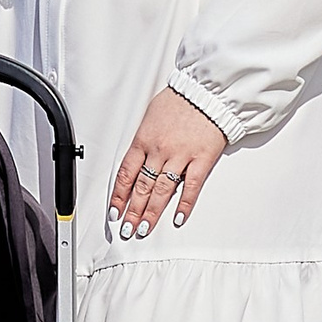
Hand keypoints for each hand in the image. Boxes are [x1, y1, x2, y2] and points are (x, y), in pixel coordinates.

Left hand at [107, 87, 226, 238]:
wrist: (206, 92)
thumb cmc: (179, 100)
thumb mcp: (150, 115)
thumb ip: (144, 140)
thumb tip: (137, 159)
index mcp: (143, 139)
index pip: (126, 173)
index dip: (119, 196)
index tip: (115, 211)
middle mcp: (159, 150)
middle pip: (142, 187)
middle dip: (132, 211)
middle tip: (127, 229)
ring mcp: (181, 156)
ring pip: (162, 191)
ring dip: (151, 213)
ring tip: (144, 229)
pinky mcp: (201, 159)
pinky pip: (190, 187)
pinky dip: (184, 205)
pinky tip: (177, 218)